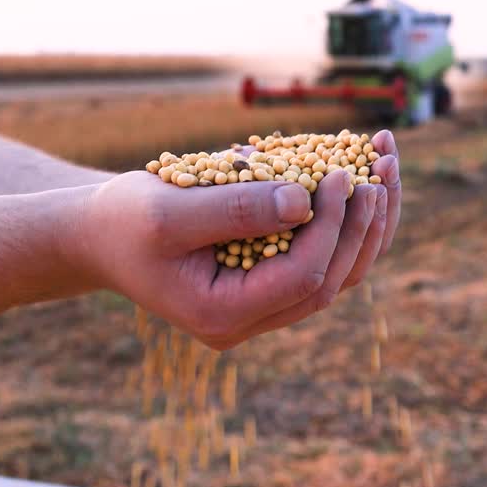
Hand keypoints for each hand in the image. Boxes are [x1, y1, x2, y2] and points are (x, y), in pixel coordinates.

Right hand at [71, 129, 399, 347]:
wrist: (99, 236)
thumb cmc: (124, 221)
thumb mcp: (169, 210)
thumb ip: (236, 208)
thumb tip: (306, 200)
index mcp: (223, 314)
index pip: (302, 278)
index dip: (331, 228)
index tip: (340, 174)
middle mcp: (251, 320)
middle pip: (333, 281)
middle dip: (364, 224)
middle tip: (382, 171)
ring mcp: (264, 304)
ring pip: (340, 272)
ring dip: (370, 221)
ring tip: (387, 165)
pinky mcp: (271, 279)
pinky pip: (325, 256)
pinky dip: (349, 219)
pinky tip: (364, 173)